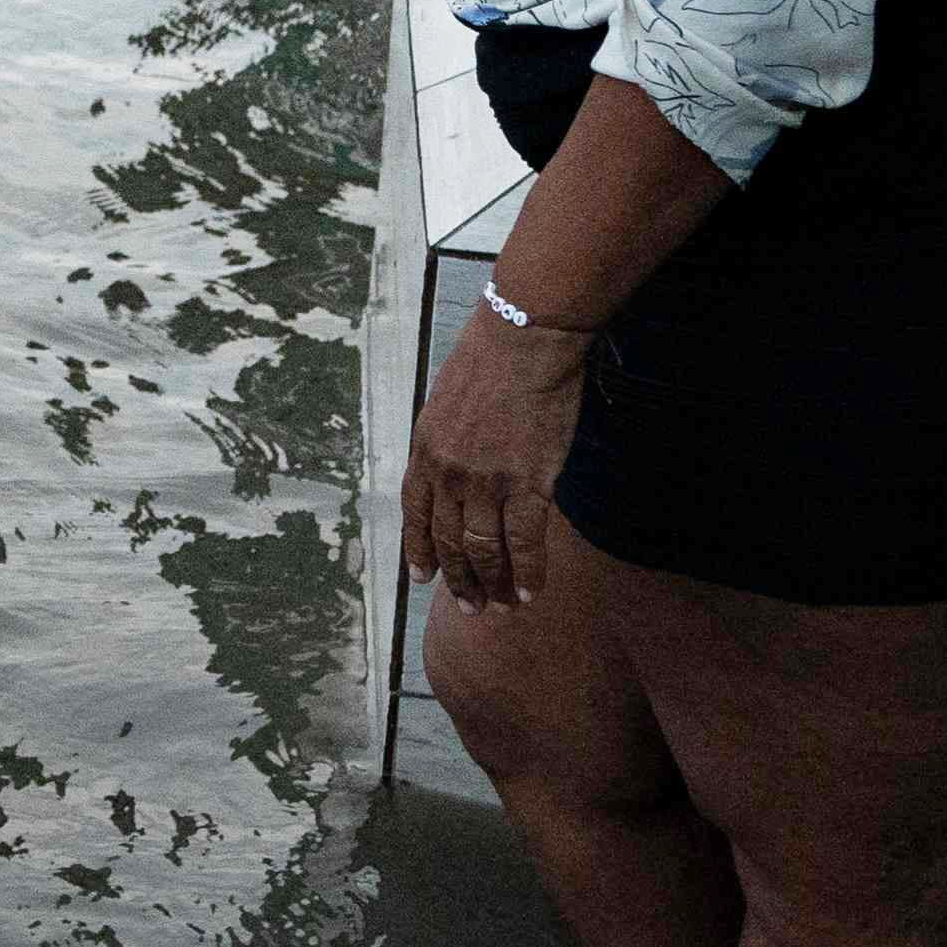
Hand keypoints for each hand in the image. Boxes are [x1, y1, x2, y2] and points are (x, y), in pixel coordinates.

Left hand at [401, 305, 590, 613]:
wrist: (524, 339)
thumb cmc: (489, 359)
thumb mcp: (446, 401)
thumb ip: (446, 441)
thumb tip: (455, 469)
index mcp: (425, 451)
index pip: (416, 516)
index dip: (420, 552)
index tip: (425, 579)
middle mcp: (448, 473)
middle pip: (449, 541)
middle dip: (459, 580)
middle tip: (471, 607)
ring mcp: (486, 481)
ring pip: (483, 550)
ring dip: (492, 584)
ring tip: (502, 608)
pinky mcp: (528, 483)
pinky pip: (524, 543)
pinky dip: (527, 573)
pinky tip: (531, 592)